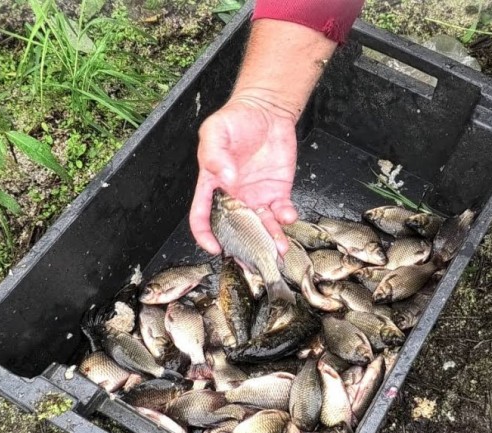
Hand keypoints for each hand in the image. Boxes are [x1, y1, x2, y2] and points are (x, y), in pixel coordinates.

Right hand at [189, 95, 299, 256]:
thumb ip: (215, 155)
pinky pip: (281, 212)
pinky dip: (285, 218)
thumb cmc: (235, 119)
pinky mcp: (278, 191)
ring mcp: (257, 196)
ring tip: (278, 249)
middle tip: (253, 262)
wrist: (266, 110)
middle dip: (243, 248)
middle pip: (235, 229)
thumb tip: (226, 179)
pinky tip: (288, 217)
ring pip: (261, 226)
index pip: (203, 216)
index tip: (214, 247)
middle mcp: (234, 196)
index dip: (205, 234)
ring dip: (270, 240)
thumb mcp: (215, 131)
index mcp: (212, 185)